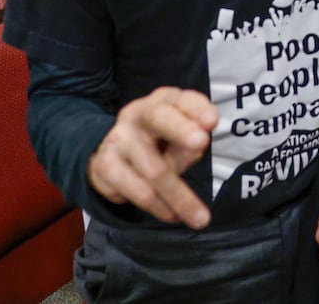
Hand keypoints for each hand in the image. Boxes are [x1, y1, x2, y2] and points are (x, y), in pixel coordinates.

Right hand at [88, 87, 217, 226]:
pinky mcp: (106, 166)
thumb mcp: (179, 136)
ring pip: (154, 169)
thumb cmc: (160, 141)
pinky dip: (159, 207)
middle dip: (181, 130)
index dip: (197, 109)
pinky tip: (171, 214)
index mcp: (162, 101)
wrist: (113, 151)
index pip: (182, 100)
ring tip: (199, 219)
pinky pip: (138, 191)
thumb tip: (196, 146)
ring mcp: (118, 138)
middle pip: (159, 118)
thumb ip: (190, 142)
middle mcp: (137, 114)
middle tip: (201, 143)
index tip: (213, 122)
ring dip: (180, 197)